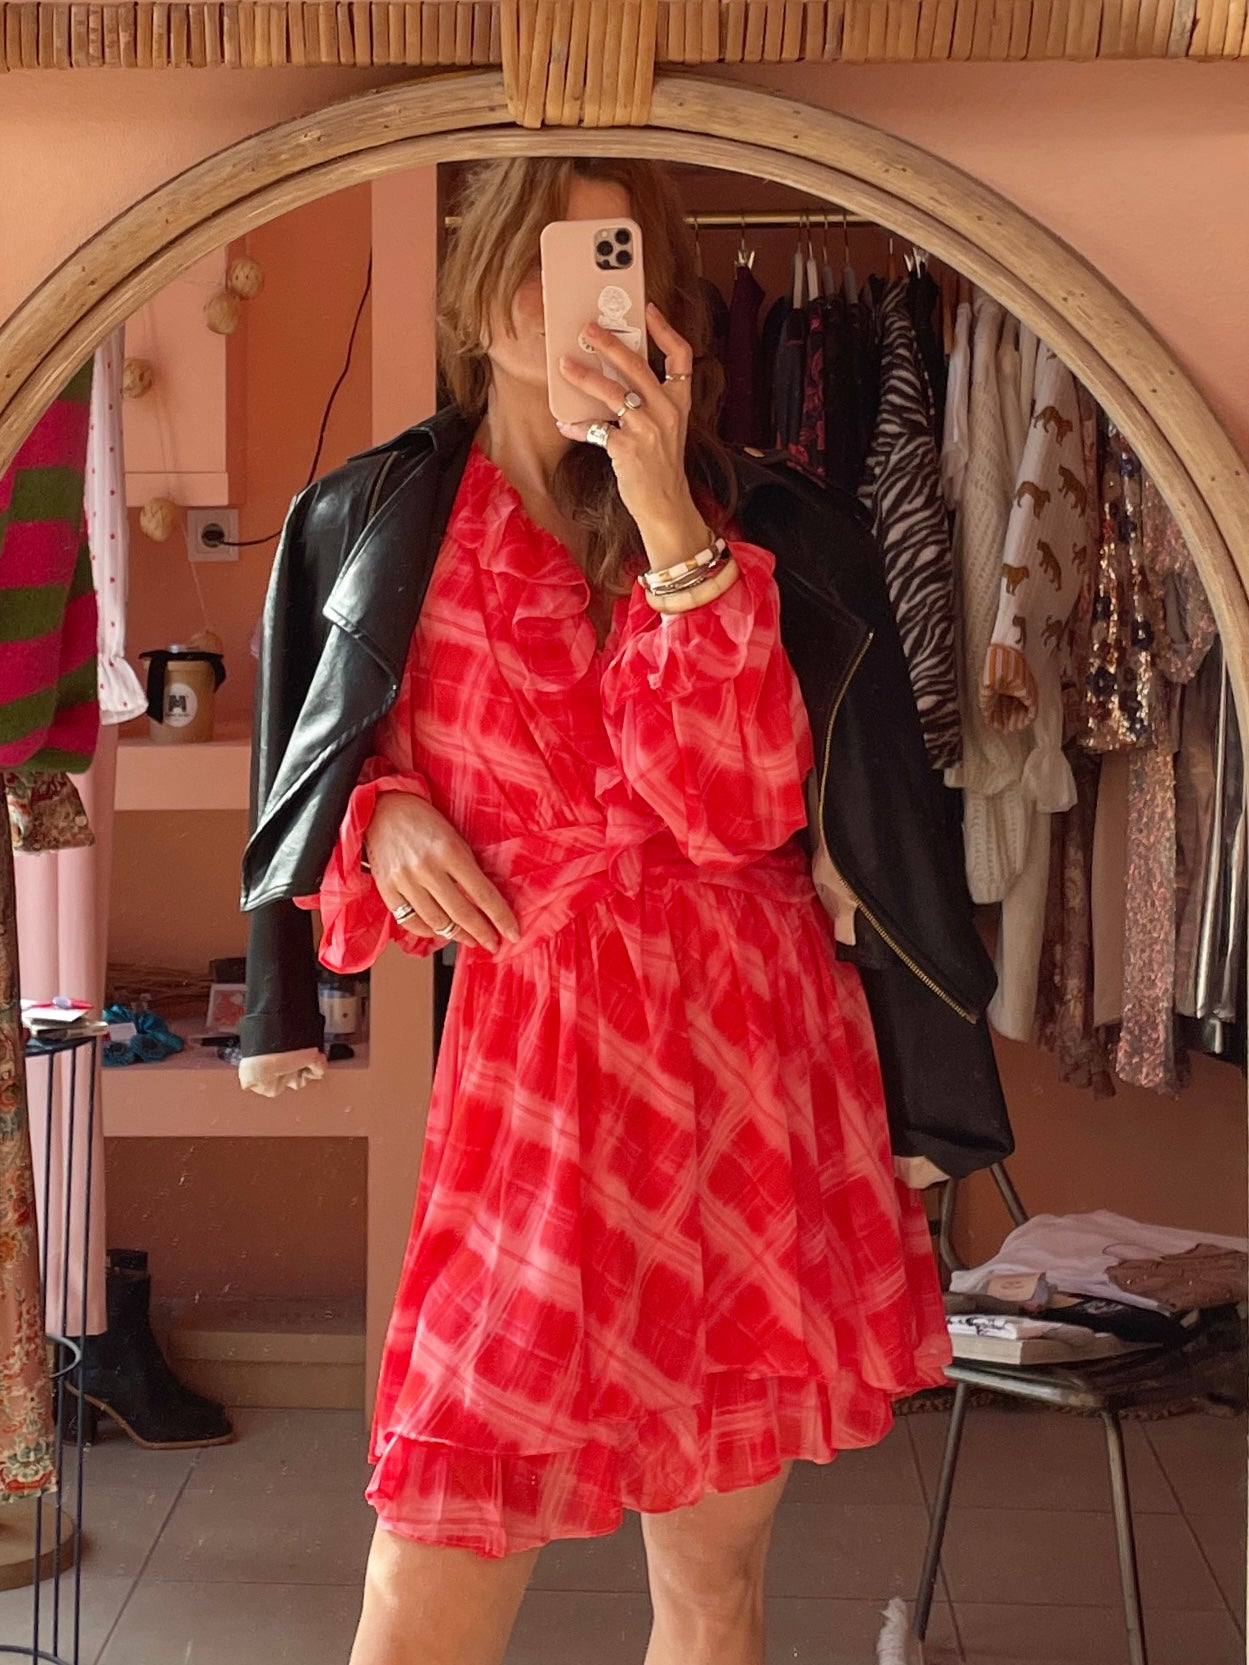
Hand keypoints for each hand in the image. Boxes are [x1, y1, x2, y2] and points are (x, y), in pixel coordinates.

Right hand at [364, 793, 519, 951]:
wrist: (384, 810)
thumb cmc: (423, 820)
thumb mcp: (454, 836)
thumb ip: (468, 867)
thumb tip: (486, 901)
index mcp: (449, 850)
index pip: (483, 893)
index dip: (500, 917)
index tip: (512, 932)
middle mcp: (426, 867)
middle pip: (461, 913)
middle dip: (481, 933)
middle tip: (492, 943)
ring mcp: (404, 880)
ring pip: (436, 921)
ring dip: (457, 935)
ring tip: (469, 938)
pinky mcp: (387, 889)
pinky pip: (410, 921)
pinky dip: (427, 931)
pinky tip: (439, 931)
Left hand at [556, 303, 708, 566]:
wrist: (665, 505)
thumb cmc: (660, 465)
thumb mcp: (666, 428)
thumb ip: (649, 401)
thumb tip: (614, 374)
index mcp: (680, 402)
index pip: (681, 356)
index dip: (665, 329)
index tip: (647, 309)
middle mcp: (667, 411)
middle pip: (637, 365)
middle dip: (609, 342)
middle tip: (588, 329)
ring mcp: (648, 430)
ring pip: (612, 392)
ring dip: (584, 377)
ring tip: (564, 366)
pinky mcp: (627, 449)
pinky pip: (596, 429)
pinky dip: (578, 425)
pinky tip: (566, 422)